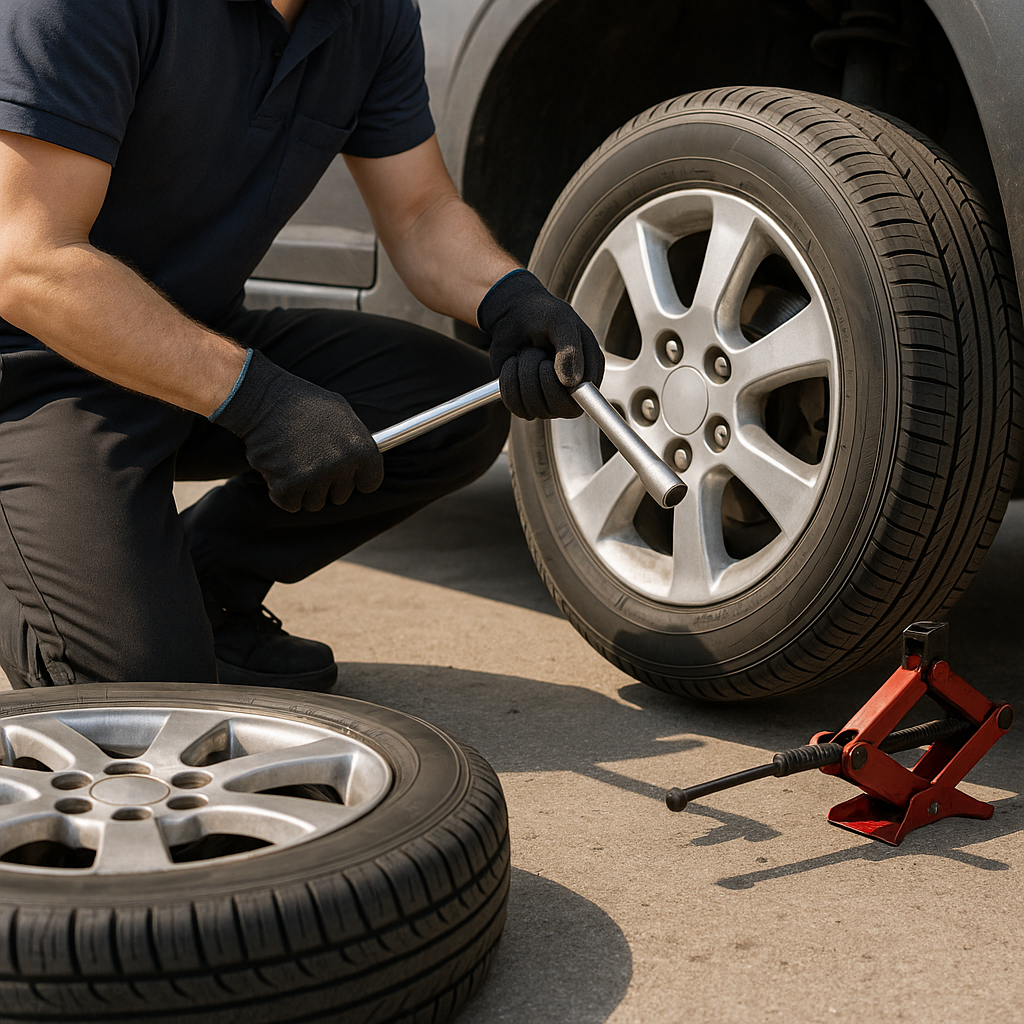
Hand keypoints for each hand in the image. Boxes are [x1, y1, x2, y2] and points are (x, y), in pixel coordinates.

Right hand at [211, 349, 383, 511]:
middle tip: (311, 462)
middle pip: (341, 496)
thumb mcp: (341, 413)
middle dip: (326, 484)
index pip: (370, 482)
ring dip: (304, 489)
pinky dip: (282, 492)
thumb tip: (364, 462)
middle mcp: (342, 465)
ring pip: (316, 503)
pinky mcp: (289, 486)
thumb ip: (355, 441)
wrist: (263, 399)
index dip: (356, 479)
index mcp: (361, 448)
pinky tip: (279, 469)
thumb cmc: (302, 403)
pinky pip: (291, 504)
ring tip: (293, 462)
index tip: (347, 475)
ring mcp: (316, 477)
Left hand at [478, 269, 603, 418]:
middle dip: (539, 374)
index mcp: (588, 372)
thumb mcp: (561, 321)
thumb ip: (570, 349)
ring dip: (523, 372)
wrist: (513, 315)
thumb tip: (572, 382)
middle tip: (538, 352)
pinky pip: (513, 403)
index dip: (565, 387)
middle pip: (557, 407)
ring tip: (527, 354)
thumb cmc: (542, 315)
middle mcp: (569, 392)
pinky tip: (515, 363)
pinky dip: (508, 378)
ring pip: (532, 405)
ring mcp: (546, 400)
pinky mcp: (523, 401)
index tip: (551, 364)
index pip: (582, 399)